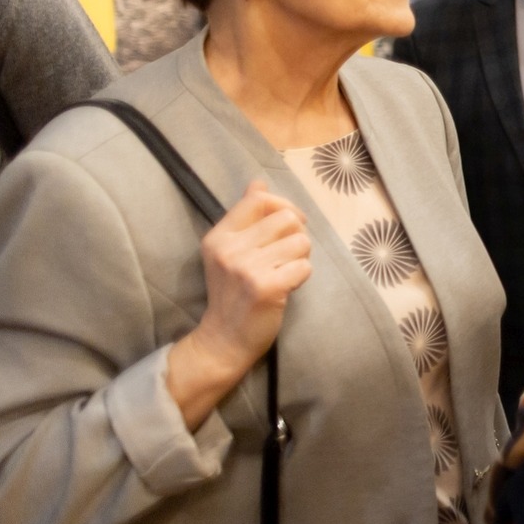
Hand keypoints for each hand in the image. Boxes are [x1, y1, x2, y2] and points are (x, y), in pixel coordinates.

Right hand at [167, 181, 312, 430]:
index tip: (286, 227)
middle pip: (288, 218)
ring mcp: (246, 268)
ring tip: (283, 273)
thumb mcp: (229, 251)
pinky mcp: (265, 288)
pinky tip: (285, 288)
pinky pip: (304, 267)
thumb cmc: (233, 293)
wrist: (223, 340)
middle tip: (285, 258)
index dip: (283, 208)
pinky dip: (301, 277)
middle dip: (296, 236)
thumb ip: (244, 216)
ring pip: (301, 241)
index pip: (261, 199)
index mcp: (219, 236)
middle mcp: (229, 249)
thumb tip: (258, 182)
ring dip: (300, 257)